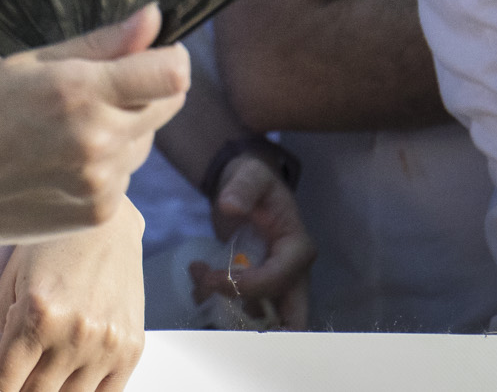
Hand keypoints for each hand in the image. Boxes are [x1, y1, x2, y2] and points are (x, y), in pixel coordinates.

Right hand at [0, 7, 189, 268]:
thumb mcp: (30, 63)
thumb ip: (102, 43)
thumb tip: (155, 17)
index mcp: (80, 91)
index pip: (172, 75)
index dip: (173, 58)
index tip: (157, 52)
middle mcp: (99, 139)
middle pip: (170, 106)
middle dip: (151, 89)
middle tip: (106, 87)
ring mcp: (102, 182)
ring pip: (146, 142)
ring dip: (126, 128)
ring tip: (71, 128)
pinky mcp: (100, 213)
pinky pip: (126, 176)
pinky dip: (107, 164)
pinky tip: (63, 160)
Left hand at [0, 204, 146, 391]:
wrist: (106, 222)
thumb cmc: (51, 244)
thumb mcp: (12, 279)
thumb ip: (1, 327)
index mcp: (37, 315)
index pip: (3, 383)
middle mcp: (74, 334)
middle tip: (6, 389)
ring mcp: (106, 344)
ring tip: (37, 382)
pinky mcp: (131, 348)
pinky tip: (66, 386)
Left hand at [188, 153, 312, 328]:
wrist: (244, 188)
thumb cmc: (252, 181)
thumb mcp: (250, 174)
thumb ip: (242, 188)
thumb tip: (230, 205)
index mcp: (297, 248)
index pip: (279, 279)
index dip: (246, 285)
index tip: (210, 277)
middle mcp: (294, 274)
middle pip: (291, 318)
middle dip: (252, 322)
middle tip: (211, 297)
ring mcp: (279, 287)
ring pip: (266, 321)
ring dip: (228, 314)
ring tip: (198, 283)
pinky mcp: (261, 291)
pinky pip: (248, 314)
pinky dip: (222, 309)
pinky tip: (200, 285)